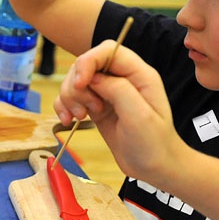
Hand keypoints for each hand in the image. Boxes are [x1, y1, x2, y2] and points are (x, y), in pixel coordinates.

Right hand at [54, 41, 184, 182]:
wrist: (155, 168)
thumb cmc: (153, 143)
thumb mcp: (139, 116)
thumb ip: (118, 90)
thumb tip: (92, 78)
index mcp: (138, 74)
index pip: (106, 51)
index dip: (88, 62)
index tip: (80, 85)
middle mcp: (122, 79)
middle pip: (85, 64)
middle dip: (76, 86)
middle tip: (84, 111)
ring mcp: (107, 93)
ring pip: (75, 81)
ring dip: (68, 98)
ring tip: (78, 117)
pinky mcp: (95, 107)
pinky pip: (71, 98)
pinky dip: (63, 107)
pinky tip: (67, 120)